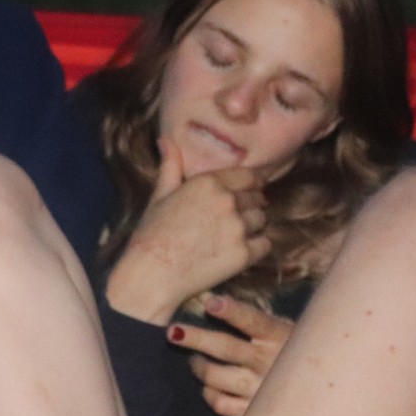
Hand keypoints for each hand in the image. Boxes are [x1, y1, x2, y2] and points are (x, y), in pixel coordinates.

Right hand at [104, 141, 269, 324]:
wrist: (151, 275)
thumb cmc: (151, 235)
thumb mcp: (159, 195)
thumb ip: (170, 166)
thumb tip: (165, 140)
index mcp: (208, 183)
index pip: (248, 176)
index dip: (253, 182)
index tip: (252, 189)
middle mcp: (227, 201)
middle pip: (257, 198)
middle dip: (252, 205)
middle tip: (238, 217)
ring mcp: (237, 228)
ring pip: (261, 220)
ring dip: (253, 226)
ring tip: (235, 235)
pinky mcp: (244, 254)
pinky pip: (264, 244)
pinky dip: (256, 247)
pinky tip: (239, 251)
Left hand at [170, 293, 293, 415]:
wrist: (322, 392)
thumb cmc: (296, 352)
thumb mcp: (286, 330)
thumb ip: (258, 320)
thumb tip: (211, 301)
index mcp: (278, 336)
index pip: (253, 320)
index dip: (231, 311)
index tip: (210, 303)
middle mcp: (268, 363)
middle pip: (225, 348)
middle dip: (195, 338)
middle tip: (173, 332)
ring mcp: (259, 390)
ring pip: (215, 377)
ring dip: (198, 366)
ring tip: (195, 359)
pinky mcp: (252, 412)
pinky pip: (220, 403)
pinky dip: (209, 393)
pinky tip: (210, 386)